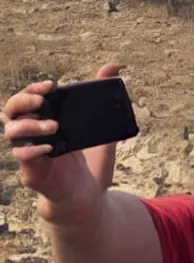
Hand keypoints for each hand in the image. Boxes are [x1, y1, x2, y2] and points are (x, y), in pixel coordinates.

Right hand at [1, 63, 120, 224]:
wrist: (89, 195)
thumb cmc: (90, 160)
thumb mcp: (100, 126)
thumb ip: (102, 99)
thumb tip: (113, 66)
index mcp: (44, 120)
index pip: (27, 98)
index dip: (33, 89)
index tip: (52, 85)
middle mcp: (32, 134)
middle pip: (11, 111)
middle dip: (23, 101)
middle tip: (42, 101)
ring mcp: (30, 154)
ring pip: (11, 134)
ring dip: (30, 126)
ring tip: (54, 126)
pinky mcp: (32, 174)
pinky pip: (22, 159)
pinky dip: (33, 151)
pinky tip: (49, 147)